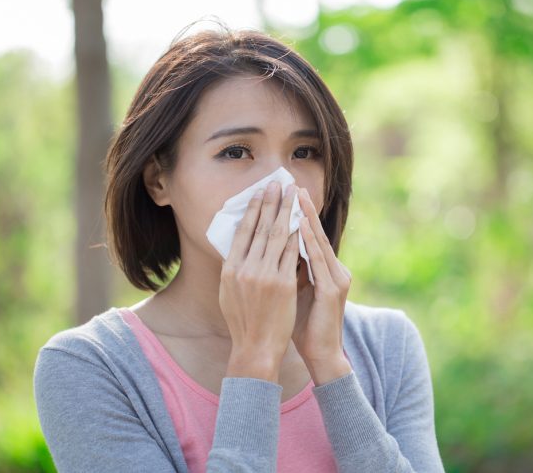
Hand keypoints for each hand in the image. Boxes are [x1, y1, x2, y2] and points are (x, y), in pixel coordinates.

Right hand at [219, 181, 299, 381]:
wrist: (255, 349)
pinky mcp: (283, 284)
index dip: (253, 209)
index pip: (242, 232)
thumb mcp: (229, 293)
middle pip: (260, 228)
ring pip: (278, 236)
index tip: (260, 193)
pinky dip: (298, 235)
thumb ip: (235, 269)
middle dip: (271, 202)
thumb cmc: (243, 323)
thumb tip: (239, 247)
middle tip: (278, 183)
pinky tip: (303, 220)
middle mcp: (245, 269)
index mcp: (229, 269)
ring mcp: (264, 276)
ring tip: (293, 195)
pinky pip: (293, 253)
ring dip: (287, 212)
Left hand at [292, 187, 352, 382]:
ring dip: (308, 219)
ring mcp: (336, 278)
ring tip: (297, 198)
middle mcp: (334, 269)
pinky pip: (320, 261)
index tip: (285, 195)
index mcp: (325, 270)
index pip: (309, 236)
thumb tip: (269, 251)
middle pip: (316, 233)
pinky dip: (310, 243)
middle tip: (292, 185)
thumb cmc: (304, 325)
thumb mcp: (294, 292)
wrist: (322, 354)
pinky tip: (301, 228)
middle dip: (303, 209)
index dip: (297, 215)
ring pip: (320, 243)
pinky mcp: (334, 289)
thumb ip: (288, 271)